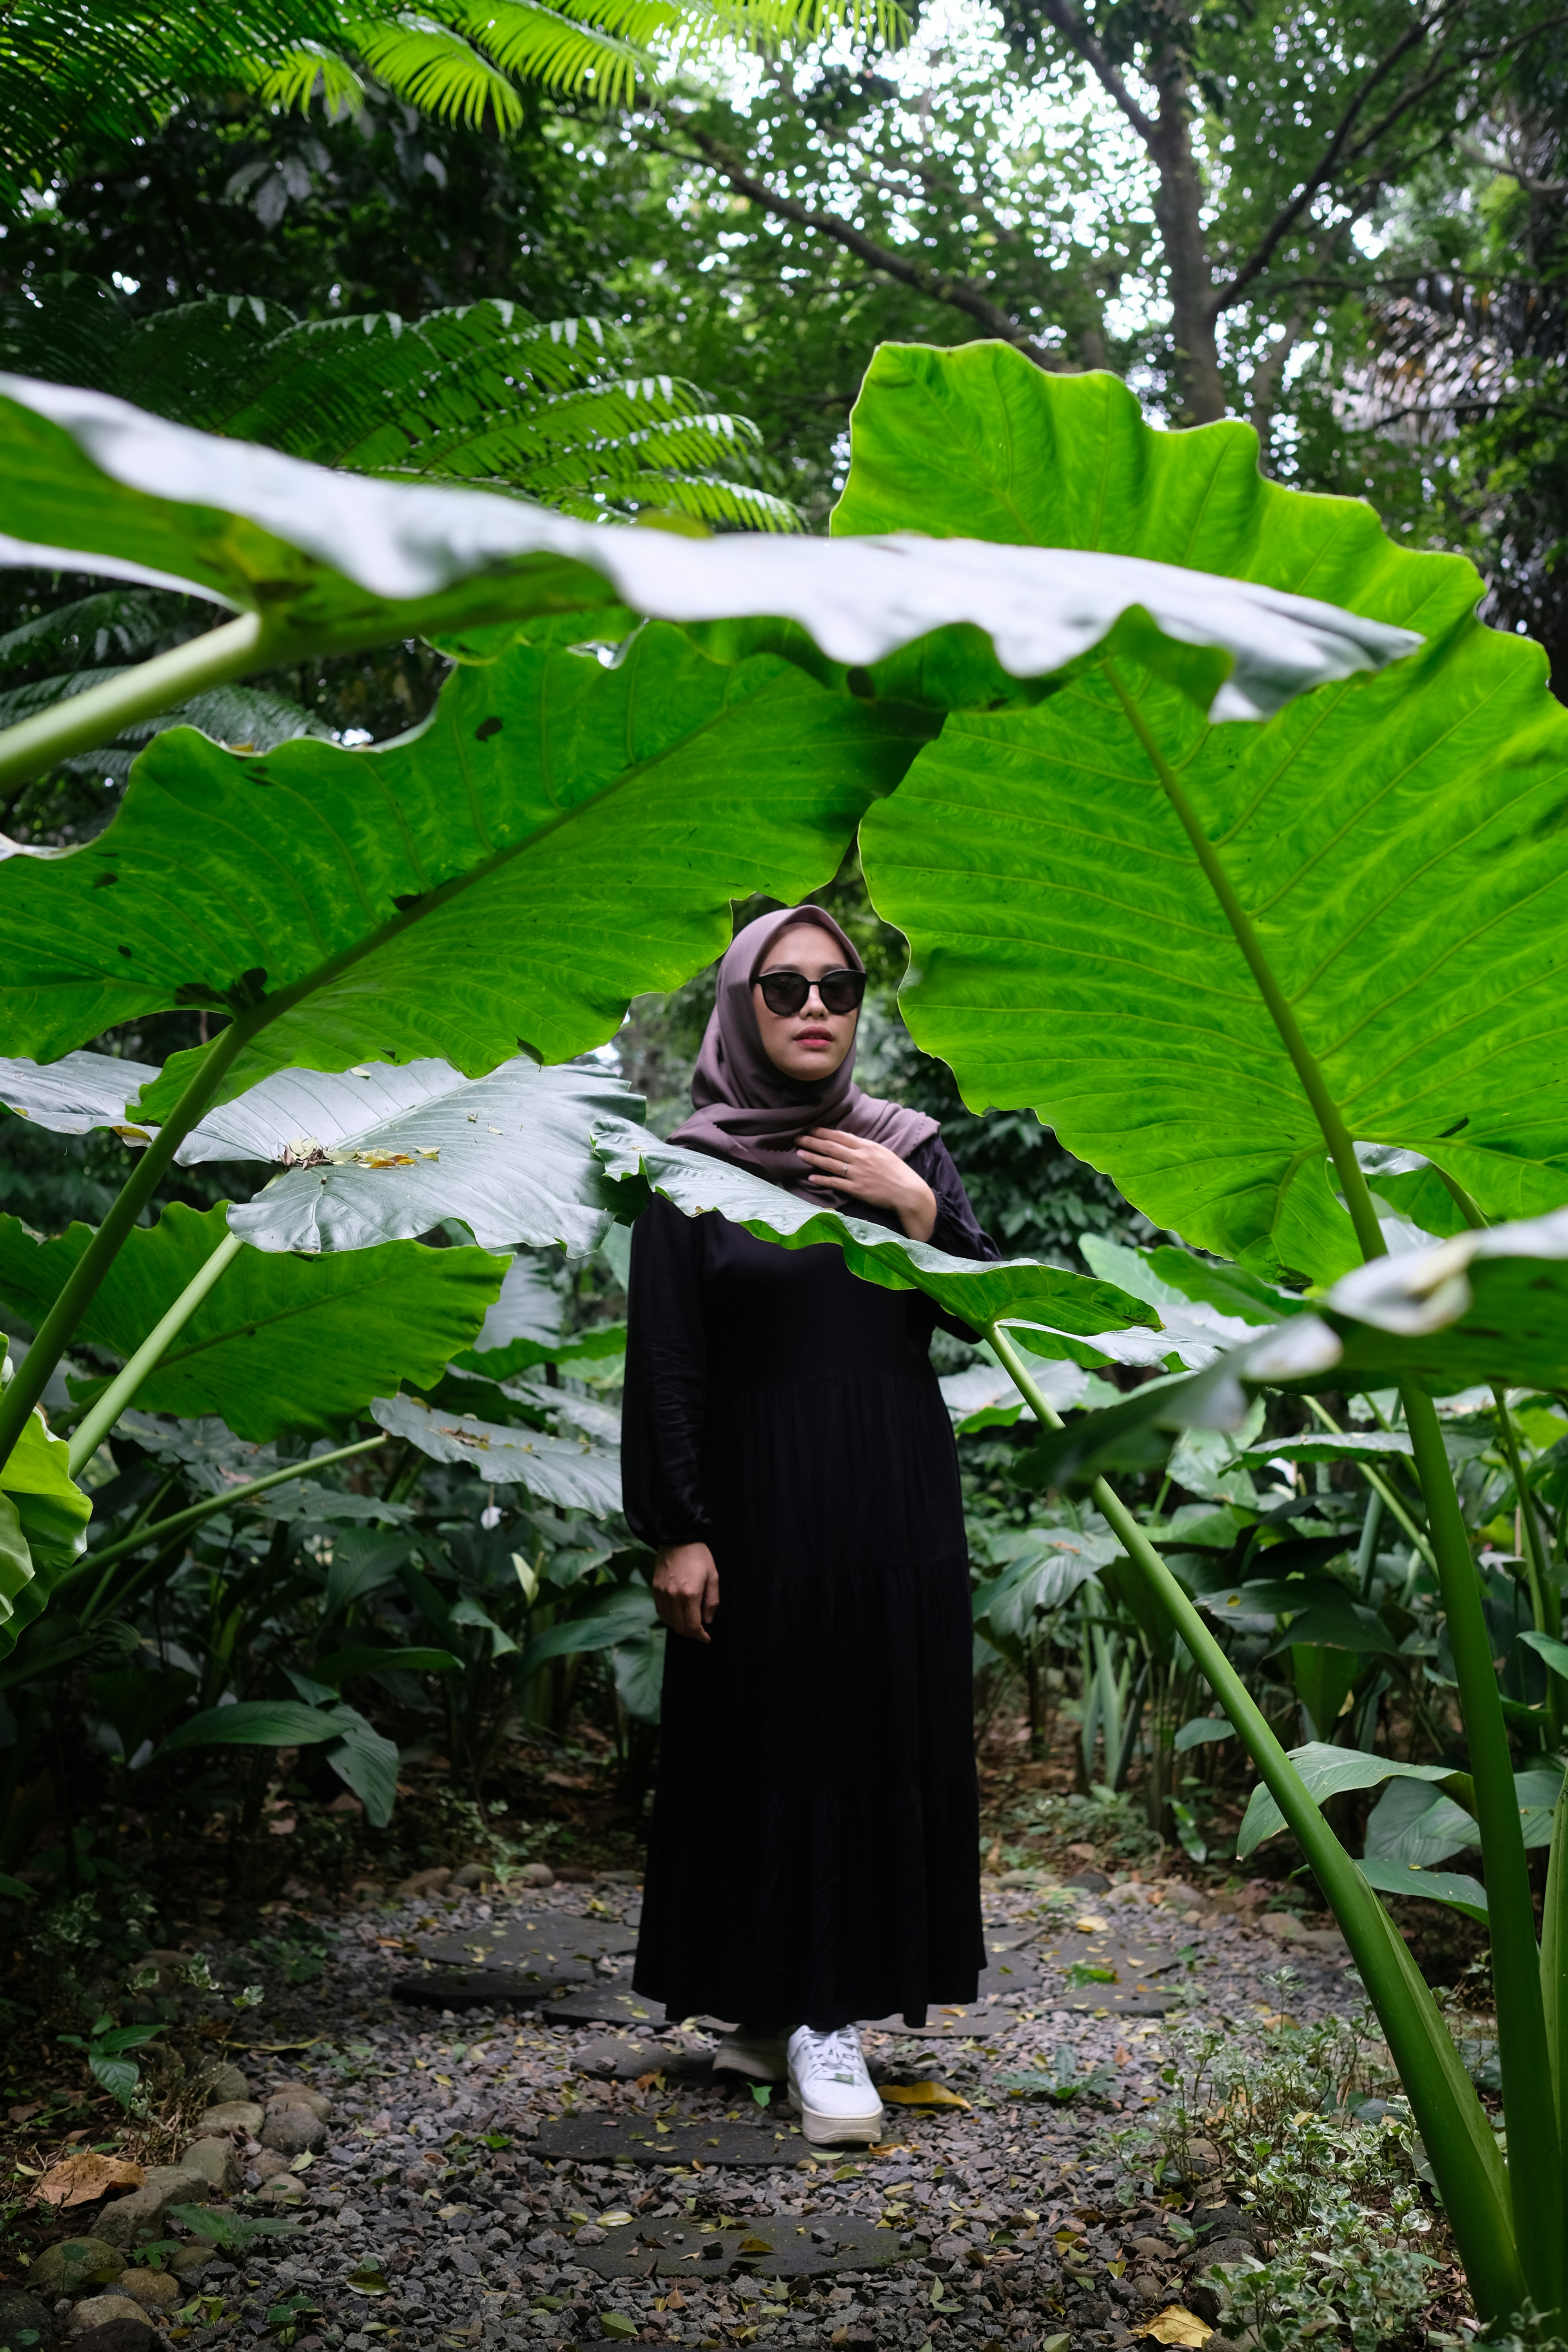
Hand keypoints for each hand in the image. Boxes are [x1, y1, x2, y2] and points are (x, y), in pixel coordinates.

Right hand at [653, 1541, 719, 1641]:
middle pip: (679, 1626)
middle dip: (690, 1633)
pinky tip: (675, 1614)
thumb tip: (707, 1620)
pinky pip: (660, 1611)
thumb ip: (712, 1601)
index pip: (692, 1625)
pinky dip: (668, 1617)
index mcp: (690, 1594)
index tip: (706, 1638)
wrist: (676, 1537)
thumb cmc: (699, 1556)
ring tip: (688, 1623)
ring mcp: (662, 1594)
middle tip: (699, 1631)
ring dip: (679, 1626)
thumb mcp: (713, 1576)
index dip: (700, 1635)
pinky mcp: (654, 1589)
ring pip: (668, 1621)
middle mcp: (673, 1597)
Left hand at [799, 1126, 936, 1240]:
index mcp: (867, 1146)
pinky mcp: (857, 1190)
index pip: (840, 1136)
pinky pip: (836, 1183)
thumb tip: (847, 1141)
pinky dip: (822, 1180)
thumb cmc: (897, 1171)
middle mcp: (861, 1158)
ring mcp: (858, 1174)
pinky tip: (811, 1177)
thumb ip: (864, 1147)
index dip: (823, 1132)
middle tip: (797, 1138)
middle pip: (831, 1147)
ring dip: (813, 1158)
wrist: (908, 1192)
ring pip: (830, 1163)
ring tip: (799, 1153)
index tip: (810, 1129)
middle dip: (812, 1142)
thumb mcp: (882, 1152)